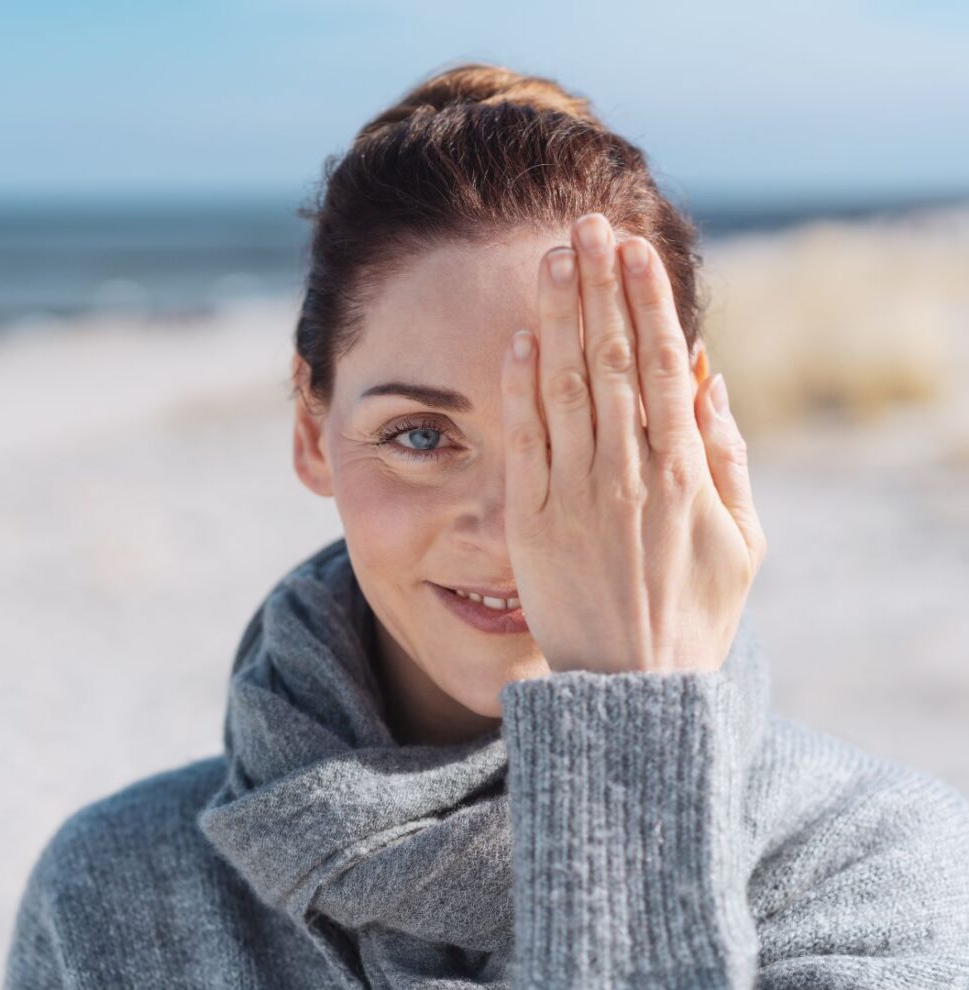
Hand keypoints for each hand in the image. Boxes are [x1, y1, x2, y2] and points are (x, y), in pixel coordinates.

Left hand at [500, 212, 766, 674]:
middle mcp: (628, 473)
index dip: (645, 302)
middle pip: (608, 360)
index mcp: (685, 473)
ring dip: (557, 317)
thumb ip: (729, 454)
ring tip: (551, 256)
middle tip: (585, 224)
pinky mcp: (531, 521)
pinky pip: (525, 442)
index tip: (633, 249)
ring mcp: (574, 496)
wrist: (632, 691)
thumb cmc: (696, 614)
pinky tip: (518, 338)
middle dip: (597, 286)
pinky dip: (521, 388)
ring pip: (564, 388)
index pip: (659, 365)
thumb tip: (708, 376)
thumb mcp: (743, 540)